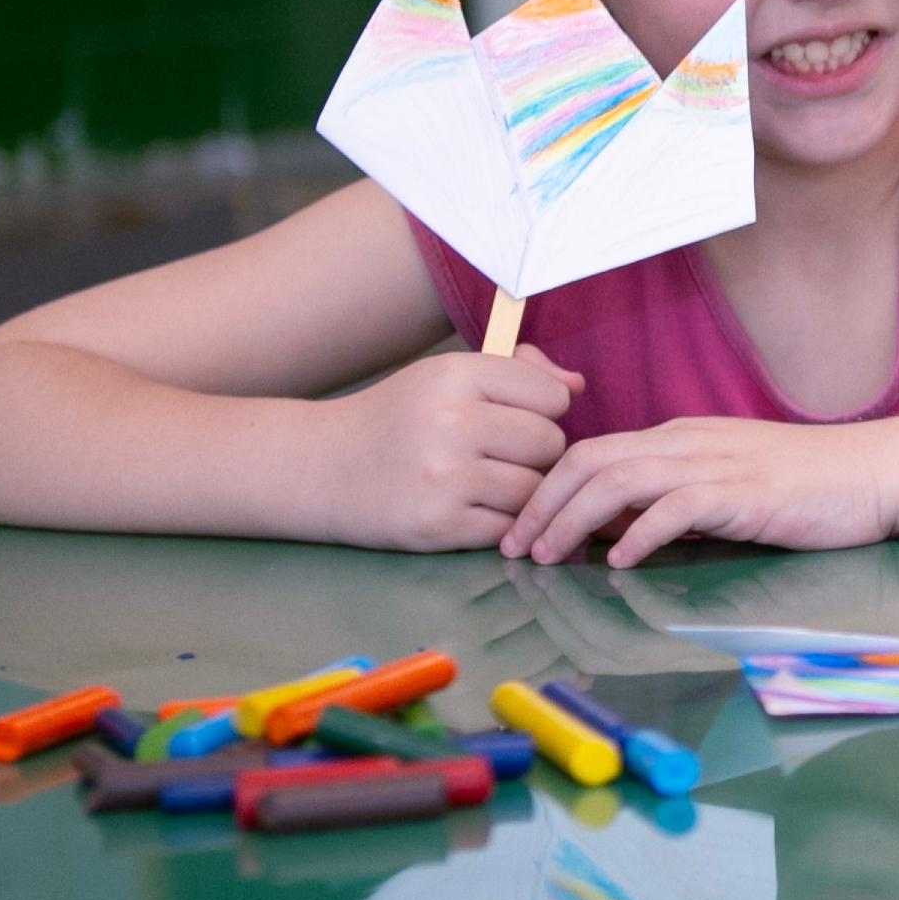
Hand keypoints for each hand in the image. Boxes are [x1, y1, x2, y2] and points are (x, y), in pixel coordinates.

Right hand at [314, 348, 581, 552]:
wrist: (321, 469)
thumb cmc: (399, 419)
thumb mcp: (447, 377)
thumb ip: (518, 371)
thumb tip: (577, 386)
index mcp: (455, 377)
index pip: (551, 397)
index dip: (543, 411)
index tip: (514, 418)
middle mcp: (450, 423)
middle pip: (550, 444)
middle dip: (537, 454)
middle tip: (502, 456)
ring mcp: (444, 478)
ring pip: (534, 489)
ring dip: (523, 491)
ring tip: (489, 483)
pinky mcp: (438, 525)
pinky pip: (508, 527)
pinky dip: (501, 523)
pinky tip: (474, 509)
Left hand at [504, 415, 896, 567]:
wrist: (875, 472)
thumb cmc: (806, 485)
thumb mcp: (725, 483)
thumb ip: (671, 499)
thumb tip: (612, 530)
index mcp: (680, 437)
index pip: (591, 451)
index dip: (545, 489)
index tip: (519, 530)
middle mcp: (688, 443)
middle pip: (589, 459)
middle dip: (541, 504)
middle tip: (513, 547)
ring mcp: (716, 465)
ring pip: (619, 479)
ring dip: (573, 519)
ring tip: (549, 557)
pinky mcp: (745, 494)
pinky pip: (676, 507)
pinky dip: (638, 534)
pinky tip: (619, 561)